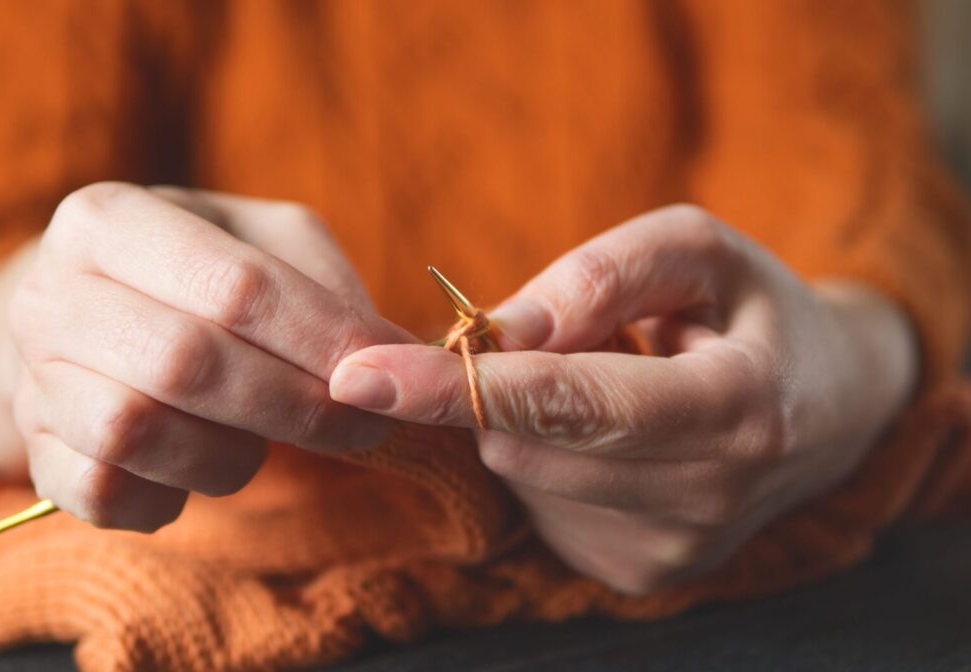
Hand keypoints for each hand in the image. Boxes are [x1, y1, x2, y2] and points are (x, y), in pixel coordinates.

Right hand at [3, 182, 409, 530]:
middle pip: (186, 363)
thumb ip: (330, 289)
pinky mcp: (38, 454)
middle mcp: (51, 296)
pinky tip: (209, 463)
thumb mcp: (270, 244)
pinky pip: (108, 493)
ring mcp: (33, 379)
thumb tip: (396, 357)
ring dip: (232, 452)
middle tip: (364, 426)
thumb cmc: (203, 273)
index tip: (389, 371)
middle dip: (296, 406)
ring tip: (269, 436)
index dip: (323, 339)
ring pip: (139, 434)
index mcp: (109, 220)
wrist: (97, 315)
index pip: (234, 286)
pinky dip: (175, 493)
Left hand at [329, 205, 917, 592]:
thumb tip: (502, 328)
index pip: (570, 402)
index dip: (458, 385)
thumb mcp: (702, 251)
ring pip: (518, 473)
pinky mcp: (639, 574)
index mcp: (735, 409)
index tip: (359, 374)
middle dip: (489, 381)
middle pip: (523, 442)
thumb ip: (605, 273)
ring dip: (520, 416)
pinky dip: (543, 454)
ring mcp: (670, 553)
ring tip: (601, 380)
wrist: (828, 410)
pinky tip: (602, 432)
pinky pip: (537, 503)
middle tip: (537, 332)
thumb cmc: (757, 312)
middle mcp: (705, 500)